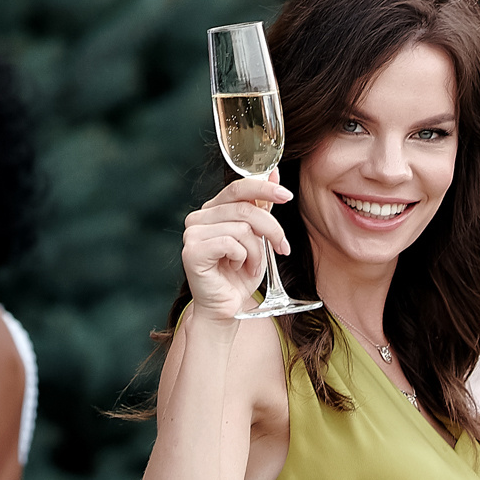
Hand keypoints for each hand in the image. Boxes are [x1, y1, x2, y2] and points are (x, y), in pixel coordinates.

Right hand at [180, 172, 292, 323]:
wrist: (225, 308)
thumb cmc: (239, 274)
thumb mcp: (258, 236)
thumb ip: (262, 205)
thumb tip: (273, 172)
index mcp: (212, 210)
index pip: (239, 188)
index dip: (264, 188)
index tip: (287, 196)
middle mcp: (198, 217)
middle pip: (246, 208)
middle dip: (271, 229)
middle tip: (282, 247)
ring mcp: (192, 233)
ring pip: (242, 228)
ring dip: (257, 252)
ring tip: (251, 266)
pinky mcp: (192, 251)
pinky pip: (231, 244)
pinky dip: (243, 259)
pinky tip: (237, 269)